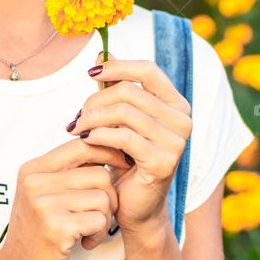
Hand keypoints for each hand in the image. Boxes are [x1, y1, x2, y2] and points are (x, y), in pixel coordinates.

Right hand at [0, 138, 126, 259]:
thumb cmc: (35, 236)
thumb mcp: (43, 196)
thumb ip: (66, 173)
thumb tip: (107, 147)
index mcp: (32, 169)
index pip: (81, 144)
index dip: (108, 152)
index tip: (121, 165)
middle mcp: (35, 182)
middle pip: (99, 173)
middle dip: (109, 197)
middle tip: (97, 216)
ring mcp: (44, 204)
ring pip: (103, 197)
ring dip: (104, 219)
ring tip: (86, 232)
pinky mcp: (56, 228)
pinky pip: (100, 220)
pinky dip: (98, 234)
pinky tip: (83, 243)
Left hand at [66, 51, 191, 233]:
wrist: (135, 206)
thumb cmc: (126, 159)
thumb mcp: (119, 120)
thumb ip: (114, 88)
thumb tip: (100, 53)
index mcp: (176, 104)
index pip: (148, 70)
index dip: (117, 66)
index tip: (90, 73)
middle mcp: (182, 119)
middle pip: (129, 91)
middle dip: (95, 101)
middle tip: (77, 117)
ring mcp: (177, 141)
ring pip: (123, 112)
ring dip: (92, 119)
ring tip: (76, 129)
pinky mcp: (164, 161)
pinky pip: (123, 137)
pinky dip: (98, 136)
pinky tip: (84, 141)